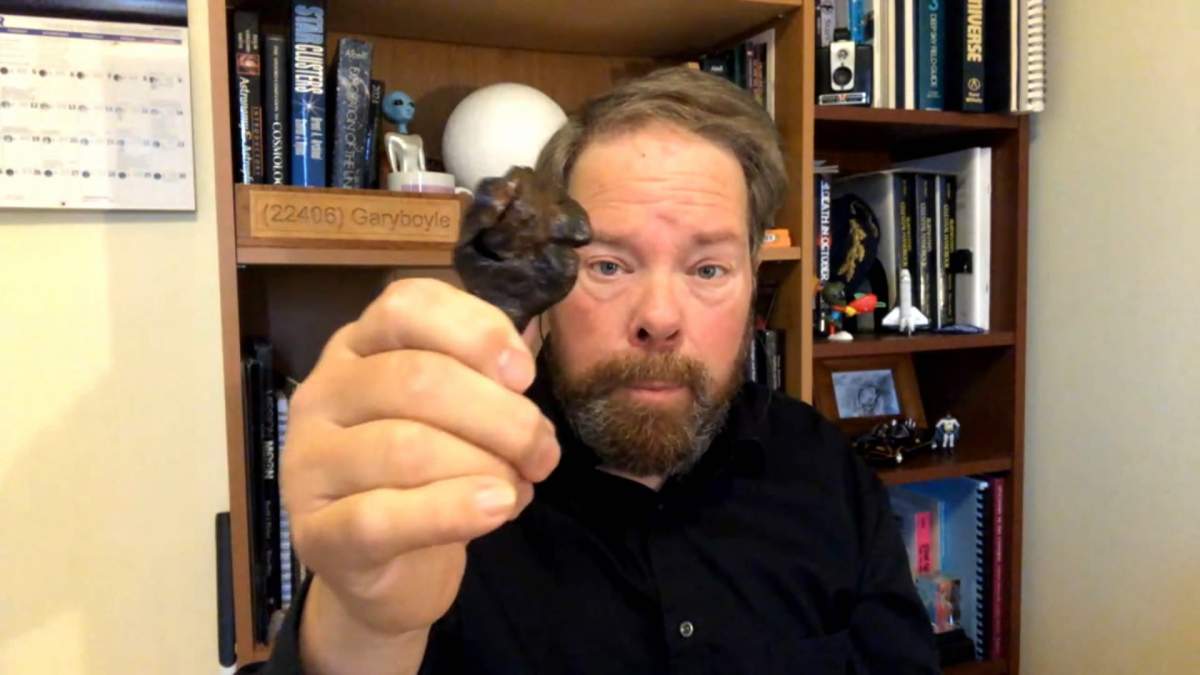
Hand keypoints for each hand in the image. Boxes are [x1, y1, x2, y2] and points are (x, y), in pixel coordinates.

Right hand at [281, 278, 559, 656]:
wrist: (390, 573)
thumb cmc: (431, 477)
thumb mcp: (461, 415)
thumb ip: (489, 375)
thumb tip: (523, 355)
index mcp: (357, 347)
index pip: (405, 305)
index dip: (475, 332)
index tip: (524, 375)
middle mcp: (323, 393)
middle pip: (416, 379)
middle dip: (500, 415)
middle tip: (543, 453)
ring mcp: (309, 463)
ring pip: (404, 448)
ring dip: (485, 466)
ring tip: (519, 487)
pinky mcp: (316, 533)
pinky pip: (381, 517)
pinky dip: (452, 511)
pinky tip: (497, 509)